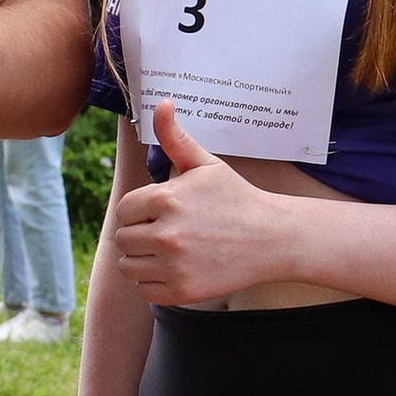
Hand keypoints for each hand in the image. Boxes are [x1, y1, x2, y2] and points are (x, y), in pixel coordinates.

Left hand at [107, 102, 296, 304]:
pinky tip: (176, 268)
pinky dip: (154, 282)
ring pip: (128, 266)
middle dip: (140, 234)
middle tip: (168, 231)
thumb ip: (176, 138)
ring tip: (169, 250)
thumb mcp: (206, 164)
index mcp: (167, 199)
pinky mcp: (182, 291)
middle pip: (123, 239)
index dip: (140, 211)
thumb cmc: (235, 198)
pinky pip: (143, 290)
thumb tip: (161, 103)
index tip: (162, 212)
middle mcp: (167, 234)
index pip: (125, 210)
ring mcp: (174, 266)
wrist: (271, 238)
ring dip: (142, 259)